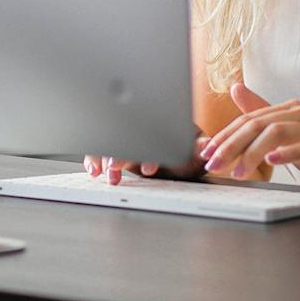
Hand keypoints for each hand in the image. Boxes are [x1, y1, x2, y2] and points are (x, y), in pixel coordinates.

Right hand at [83, 135, 209, 185]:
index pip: (151, 134)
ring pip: (109, 144)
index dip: (149, 152)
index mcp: (158, 126)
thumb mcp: (193, 149)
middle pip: (125, 138)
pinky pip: (98, 149)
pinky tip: (94, 170)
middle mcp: (139, 130)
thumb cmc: (184, 146)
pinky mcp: (113, 148)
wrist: (175, 149)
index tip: (149, 167)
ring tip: (106, 174)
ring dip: (104, 158)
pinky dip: (94, 159)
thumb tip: (205, 146)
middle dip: (119, 154)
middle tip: (115, 167)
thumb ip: (198, 148)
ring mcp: (125, 138)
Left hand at [198, 82, 299, 196]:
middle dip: (231, 144)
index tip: (206, 154)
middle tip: (213, 164)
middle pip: (259, 123)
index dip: (225, 135)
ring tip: (237, 172)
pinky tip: (271, 161)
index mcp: (292, 110)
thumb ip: (265, 120)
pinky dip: (287, 153)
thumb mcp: (292, 142)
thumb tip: (236, 89)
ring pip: (277, 132)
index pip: (250, 119)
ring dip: (252, 153)